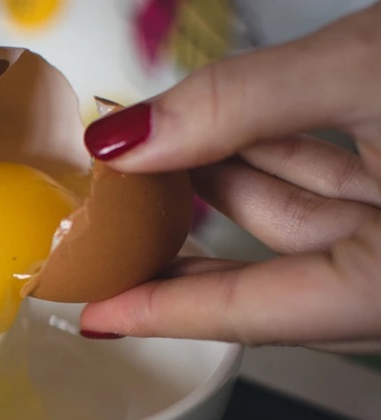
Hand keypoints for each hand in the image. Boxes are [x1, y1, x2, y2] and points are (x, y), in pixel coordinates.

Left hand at [81, 2, 380, 351]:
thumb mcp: (373, 71)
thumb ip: (240, 104)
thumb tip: (129, 137)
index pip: (249, 313)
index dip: (163, 314)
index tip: (98, 316)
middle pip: (262, 277)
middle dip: (183, 251)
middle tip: (111, 240)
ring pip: (294, 222)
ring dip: (220, 187)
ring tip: (151, 167)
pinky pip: (328, 187)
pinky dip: (268, 159)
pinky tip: (220, 139)